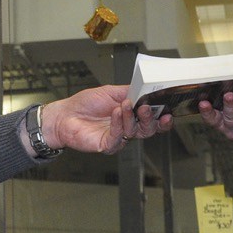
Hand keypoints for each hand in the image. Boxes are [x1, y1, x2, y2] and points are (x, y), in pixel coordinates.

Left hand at [43, 85, 172, 154]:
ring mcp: (118, 138)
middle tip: (145, 108)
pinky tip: (115, 112)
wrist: (65, 114)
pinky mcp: (108, 145)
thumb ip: (129, 91)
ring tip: (125, 105)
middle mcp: (127, 128)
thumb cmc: (85, 104)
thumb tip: (145, 88)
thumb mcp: (111, 91)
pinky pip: (118, 137)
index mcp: (131, 116)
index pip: (152, 120)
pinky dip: (118, 123)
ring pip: (134, 132)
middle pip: (148, 129)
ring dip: (131, 117)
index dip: (162, 118)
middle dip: (150, 118)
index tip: (167, 111)